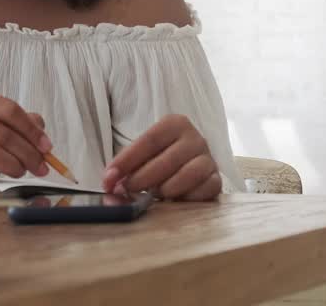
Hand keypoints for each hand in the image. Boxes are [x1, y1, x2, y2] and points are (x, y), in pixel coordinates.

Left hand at [102, 114, 221, 200]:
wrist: (187, 163)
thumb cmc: (159, 157)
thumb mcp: (142, 156)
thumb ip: (126, 168)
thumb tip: (110, 186)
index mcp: (175, 124)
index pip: (149, 141)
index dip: (126, 161)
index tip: (109, 178)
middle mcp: (195, 138)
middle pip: (167, 159)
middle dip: (142, 178)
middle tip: (126, 190)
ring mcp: (209, 159)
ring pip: (189, 174)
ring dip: (166, 188)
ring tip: (152, 195)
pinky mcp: (217, 179)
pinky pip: (205, 190)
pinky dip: (187, 198)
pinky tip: (173, 201)